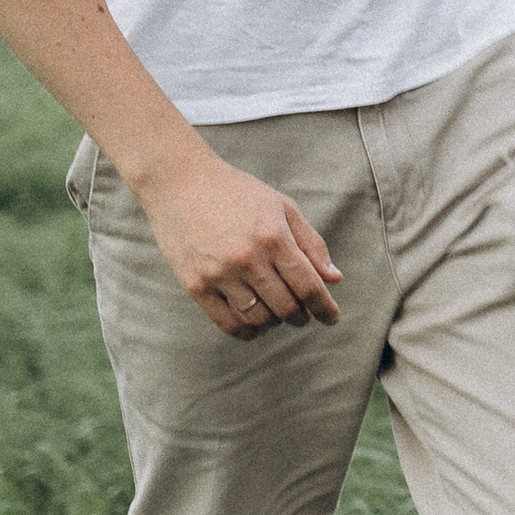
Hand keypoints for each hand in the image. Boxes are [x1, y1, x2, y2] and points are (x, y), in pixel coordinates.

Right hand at [138, 145, 343, 336]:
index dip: (325, 308)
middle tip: (304, 313)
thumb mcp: (281, 207)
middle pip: (287, 307)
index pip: (308, 286)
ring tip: (277, 312)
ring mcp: (219, 274)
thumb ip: (311, 243)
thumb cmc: (237, 193)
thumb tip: (334, 279)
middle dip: (302, 316)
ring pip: (260, 319)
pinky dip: (248, 332)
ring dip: (276, 323)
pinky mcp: (196, 285)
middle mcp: (247, 258)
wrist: (179, 183)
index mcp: (273, 236)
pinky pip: (228, 324)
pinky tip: (255, 324)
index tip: (332, 318)